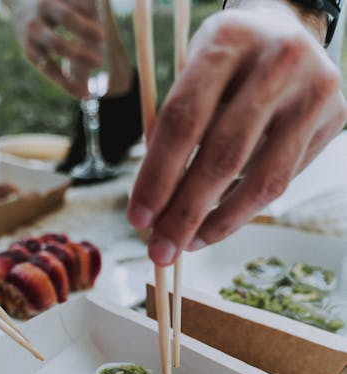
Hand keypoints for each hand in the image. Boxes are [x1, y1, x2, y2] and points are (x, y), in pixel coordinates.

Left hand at [23, 0, 104, 96]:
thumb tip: (86, 95)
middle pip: (57, 43)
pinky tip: (98, 19)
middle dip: (80, 55)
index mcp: (30, 48)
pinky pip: (74, 1)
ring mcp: (43, 6)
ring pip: (66, 17)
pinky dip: (87, 11)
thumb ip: (65, 70)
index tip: (86, 95)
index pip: (49, 68)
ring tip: (102, 38)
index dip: (68, 84)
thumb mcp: (42, 51)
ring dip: (86, 29)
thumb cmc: (38, 33)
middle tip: (100, 63)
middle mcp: (33, 27)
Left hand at [128, 1, 346, 264]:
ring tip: (189, 244)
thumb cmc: (225, 64)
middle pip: (224, 156)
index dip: (157, 176)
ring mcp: (314, 90)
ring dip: (219, 223)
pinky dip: (246, 208)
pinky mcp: (335, 117)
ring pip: (263, 180)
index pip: (184, 121)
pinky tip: (218, 220)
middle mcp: (279, 60)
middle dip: (186, 214)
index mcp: (229, 40)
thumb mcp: (190, 75)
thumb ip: (172, 130)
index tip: (138, 218)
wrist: (286, 31)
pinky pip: (283, 180)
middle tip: (161, 251)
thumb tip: (156, 205)